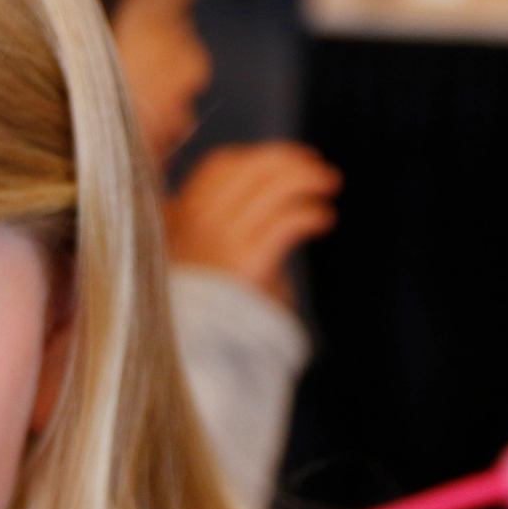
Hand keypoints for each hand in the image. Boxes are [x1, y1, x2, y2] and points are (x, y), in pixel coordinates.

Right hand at [164, 142, 341, 306]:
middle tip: (316, 165)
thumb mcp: (189, 260)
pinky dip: (312, 214)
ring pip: (274, 186)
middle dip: (289, 159)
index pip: (219, 166)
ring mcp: (221, 241)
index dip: (254, 158)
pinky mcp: (248, 263)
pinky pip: (288, 220)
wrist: (194, 351)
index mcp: (178, 219)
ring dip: (308, 178)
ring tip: (328, 185)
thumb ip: (207, 228)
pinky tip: (324, 220)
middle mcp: (196, 223)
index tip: (278, 164)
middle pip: (251, 167)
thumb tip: (254, 196)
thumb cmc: (199, 310)